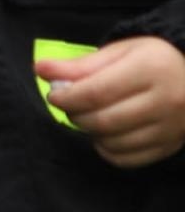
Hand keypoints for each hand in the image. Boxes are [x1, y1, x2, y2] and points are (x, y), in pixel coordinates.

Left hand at [39, 36, 184, 167]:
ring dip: (90, 133)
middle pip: (104, 120)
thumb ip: (79, 65)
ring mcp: (171, 127)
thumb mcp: (119, 53)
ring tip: (87, 117)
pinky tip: (104, 134)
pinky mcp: (171, 145)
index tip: (53, 94)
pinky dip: (107, 150)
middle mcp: (166, 100)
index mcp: (150, 69)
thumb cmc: (152, 60)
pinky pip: (128, 159)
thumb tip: (40, 69)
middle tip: (69, 106)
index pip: (97, 92)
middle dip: (75, 115)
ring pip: (114, 142)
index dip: (67, 97)